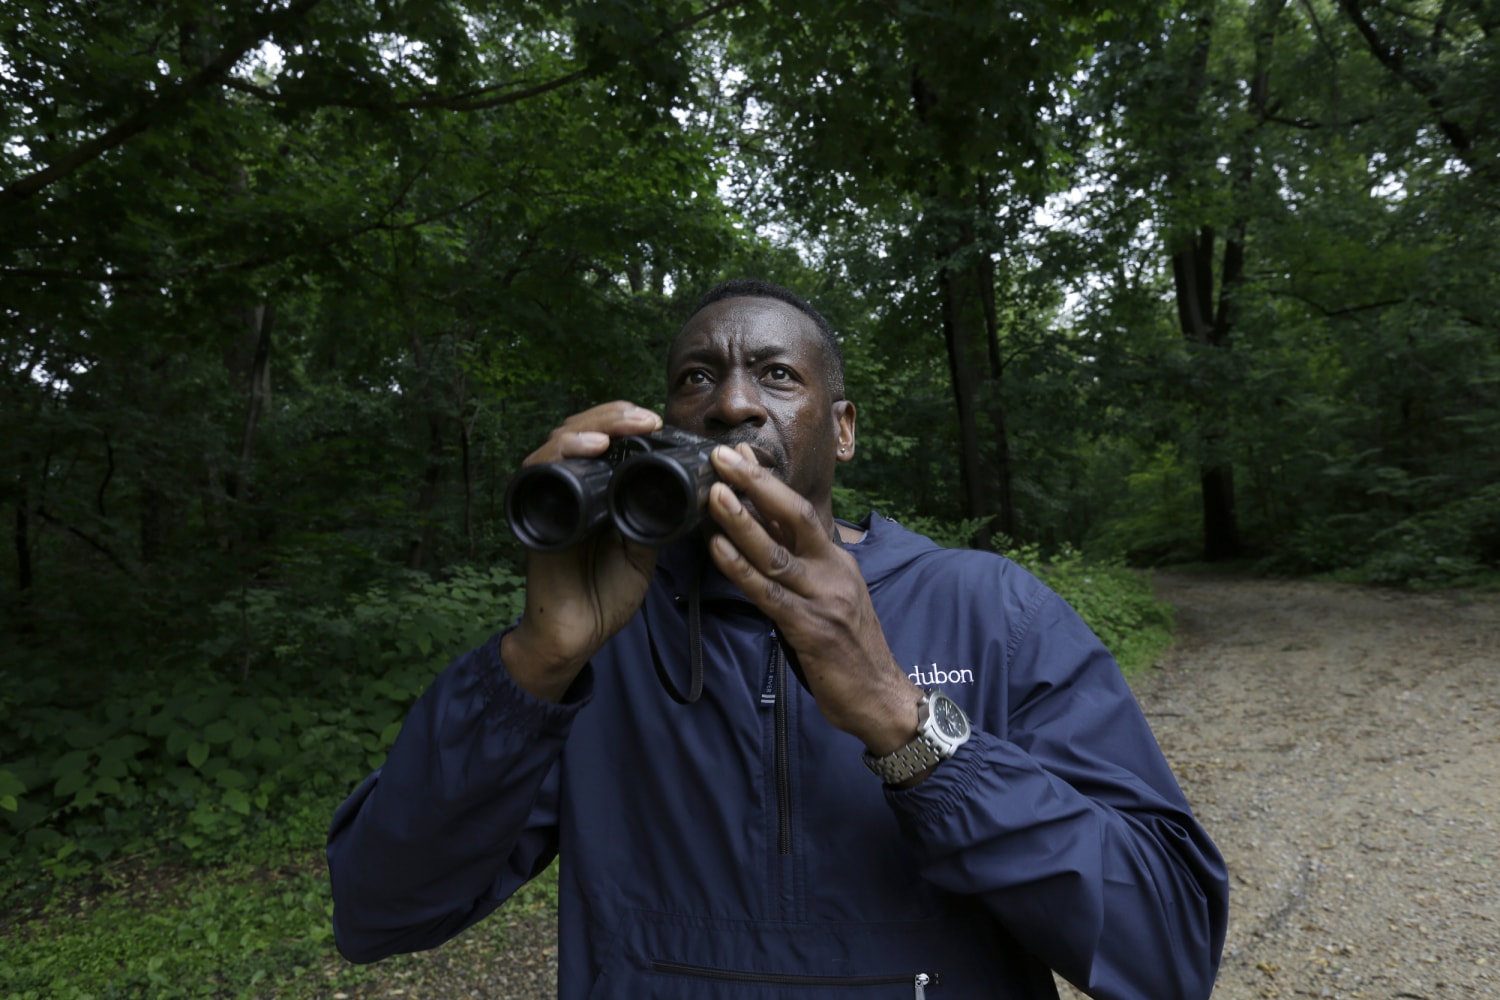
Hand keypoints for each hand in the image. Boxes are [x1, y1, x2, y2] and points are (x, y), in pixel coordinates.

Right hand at [502, 402, 663, 701]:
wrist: (577, 636)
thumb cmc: (605, 596)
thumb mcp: (642, 550)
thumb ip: (652, 519)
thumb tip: (682, 490)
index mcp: (599, 492)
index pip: (608, 441)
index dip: (628, 424)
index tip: (659, 423)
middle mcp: (572, 488)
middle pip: (584, 431)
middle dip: (615, 417)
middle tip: (646, 419)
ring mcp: (552, 497)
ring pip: (561, 440)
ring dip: (593, 426)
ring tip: (622, 427)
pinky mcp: (535, 513)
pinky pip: (540, 471)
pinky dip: (564, 453)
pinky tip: (590, 448)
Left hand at [704, 444, 920, 752]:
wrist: (881, 698)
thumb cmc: (851, 651)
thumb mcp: (831, 597)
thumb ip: (801, 568)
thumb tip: (763, 537)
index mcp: (837, 561)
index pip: (800, 511)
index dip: (768, 481)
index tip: (742, 453)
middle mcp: (833, 571)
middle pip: (795, 515)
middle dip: (757, 482)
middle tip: (724, 453)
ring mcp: (822, 599)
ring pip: (777, 552)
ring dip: (742, 520)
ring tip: (714, 492)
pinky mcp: (809, 629)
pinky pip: (768, 593)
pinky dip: (740, 569)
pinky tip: (717, 549)